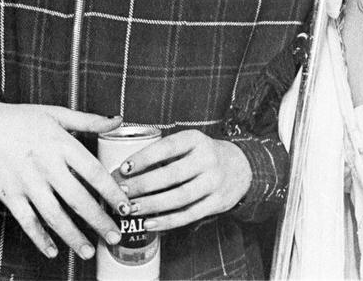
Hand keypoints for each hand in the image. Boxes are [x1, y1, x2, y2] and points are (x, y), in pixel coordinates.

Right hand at [0, 100, 129, 259]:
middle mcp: (46, 166)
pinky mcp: (10, 195)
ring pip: (54, 215)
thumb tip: (117, 119)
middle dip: (98, 221)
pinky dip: (39, 238)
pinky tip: (53, 251)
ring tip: (89, 250)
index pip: (93, 172)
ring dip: (73, 235)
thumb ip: (89, 120)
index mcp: (61, 144)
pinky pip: (27, 221)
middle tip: (115, 237)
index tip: (126, 207)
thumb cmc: (21, 119)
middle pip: (77, 199)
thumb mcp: (57, 113)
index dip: (112, 192)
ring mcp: (27, 183)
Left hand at [115, 131, 251, 231]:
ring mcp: (214, 182)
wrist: (241, 167)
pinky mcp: (217, 202)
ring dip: (152, 205)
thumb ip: (164, 154)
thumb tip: (124, 171)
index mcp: (197, 140)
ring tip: (131, 209)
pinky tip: (149, 223)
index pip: (168, 147)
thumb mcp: (189, 144)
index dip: (144, 158)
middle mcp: (208, 159)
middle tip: (122, 193)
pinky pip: (189, 214)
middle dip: (143, 185)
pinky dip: (167, 221)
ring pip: (179, 197)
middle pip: (171, 175)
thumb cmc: (203, 156)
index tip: (124, 168)